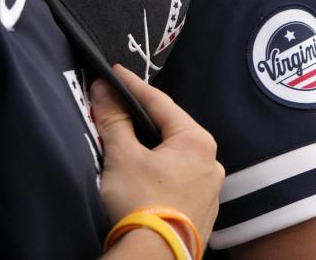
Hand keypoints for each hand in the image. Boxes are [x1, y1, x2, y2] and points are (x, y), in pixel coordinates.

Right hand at [92, 65, 224, 247]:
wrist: (153, 258)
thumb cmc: (141, 203)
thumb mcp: (122, 156)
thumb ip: (114, 119)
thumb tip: (104, 89)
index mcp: (197, 141)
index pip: (160, 103)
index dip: (133, 87)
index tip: (114, 74)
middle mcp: (211, 162)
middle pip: (169, 130)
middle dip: (141, 120)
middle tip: (117, 108)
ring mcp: (209, 190)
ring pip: (175, 158)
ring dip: (151, 149)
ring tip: (126, 143)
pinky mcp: (201, 213)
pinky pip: (178, 181)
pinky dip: (159, 174)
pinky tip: (143, 179)